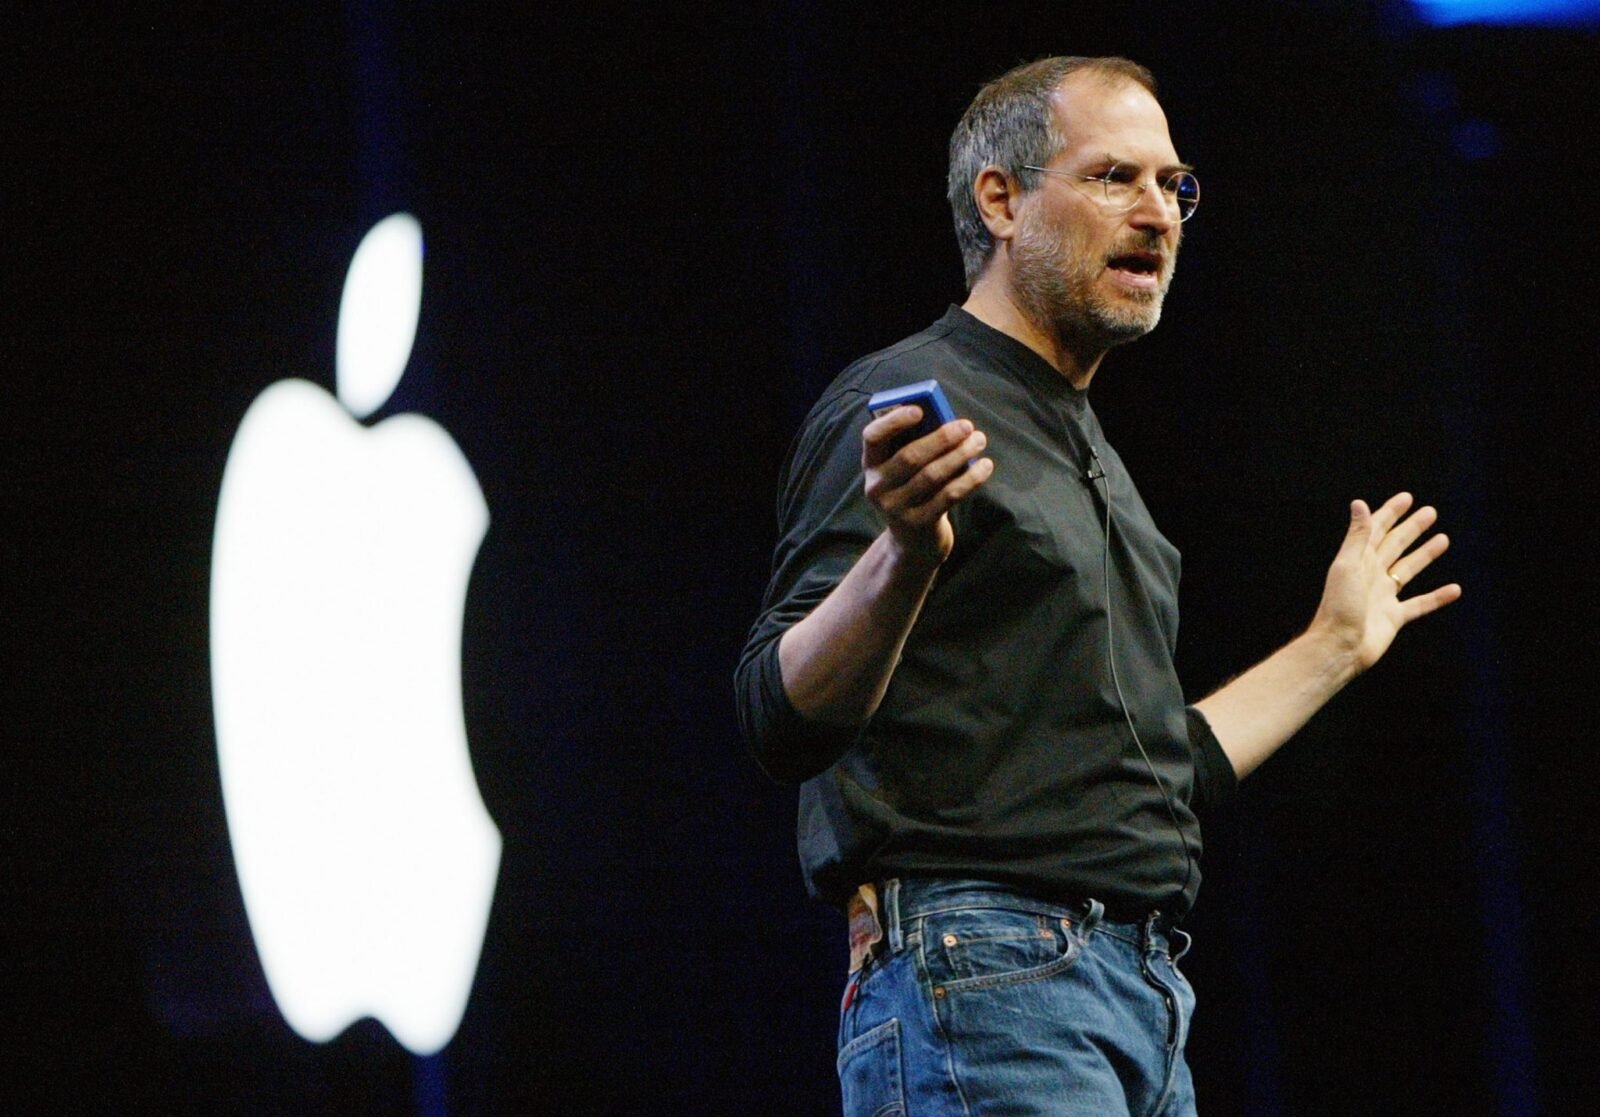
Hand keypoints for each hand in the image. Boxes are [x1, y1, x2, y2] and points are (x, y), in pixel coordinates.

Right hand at [861, 406, 993, 564]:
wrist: (913, 540)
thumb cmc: (915, 489)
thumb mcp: (907, 469)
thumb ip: (919, 445)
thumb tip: (950, 422)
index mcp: (871, 464)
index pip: (873, 437)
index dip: (894, 421)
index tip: (920, 409)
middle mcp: (877, 487)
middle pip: (910, 457)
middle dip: (942, 438)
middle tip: (967, 426)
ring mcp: (895, 508)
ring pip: (932, 475)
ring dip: (960, 455)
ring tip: (979, 441)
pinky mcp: (918, 524)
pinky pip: (948, 496)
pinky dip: (970, 479)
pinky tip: (986, 466)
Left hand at [1310, 492, 1462, 672]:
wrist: (1339, 646)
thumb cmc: (1338, 607)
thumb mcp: (1347, 566)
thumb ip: (1357, 536)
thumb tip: (1360, 503)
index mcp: (1358, 560)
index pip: (1376, 530)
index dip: (1390, 513)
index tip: (1407, 498)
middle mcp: (1371, 575)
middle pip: (1395, 545)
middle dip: (1412, 528)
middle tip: (1431, 512)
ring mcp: (1383, 596)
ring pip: (1408, 570)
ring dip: (1425, 555)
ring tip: (1443, 539)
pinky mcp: (1394, 617)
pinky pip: (1420, 604)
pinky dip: (1437, 597)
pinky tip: (1455, 589)